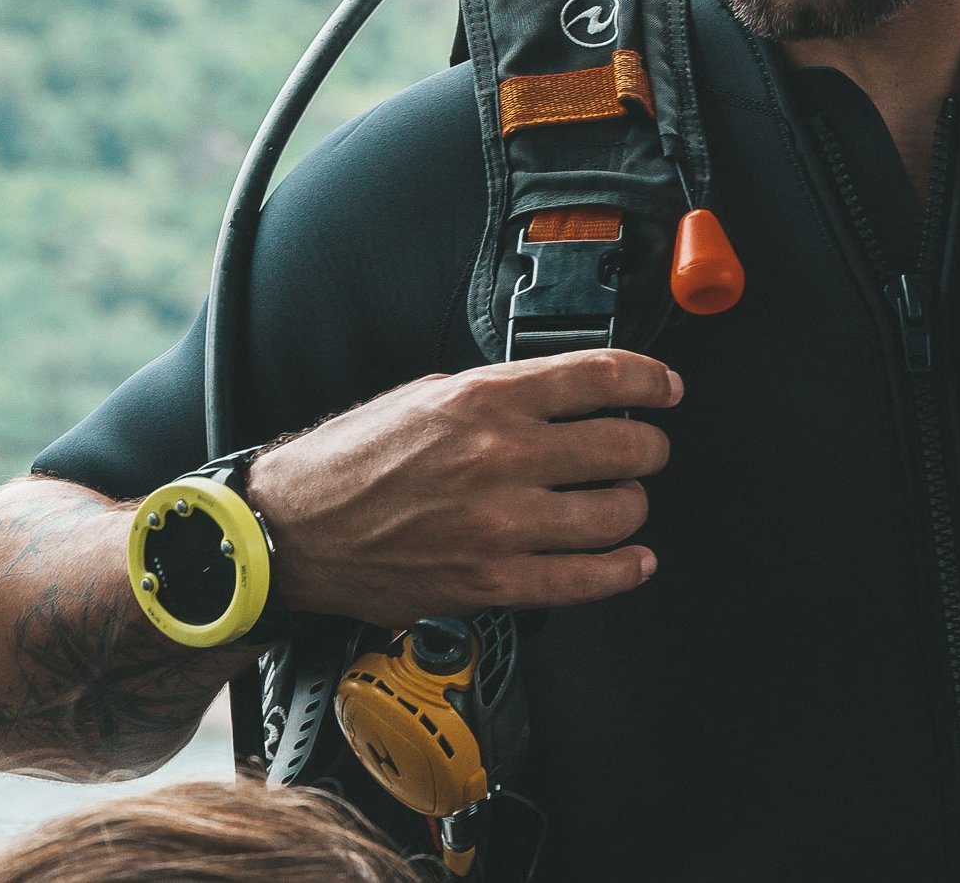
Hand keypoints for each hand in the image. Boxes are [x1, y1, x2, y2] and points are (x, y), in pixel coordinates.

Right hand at [247, 349, 681, 622]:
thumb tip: (571, 397)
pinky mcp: (491, 581)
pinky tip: (632, 560)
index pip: (601, 378)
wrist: (293, 529)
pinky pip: (585, 579)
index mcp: (486, 398)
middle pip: (624, 446)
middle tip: (647, 448)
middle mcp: (501, 456)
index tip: (666, 388)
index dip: (650, 380)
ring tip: (626, 501)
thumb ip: (505, 394)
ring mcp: (500, 523)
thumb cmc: (354, 459)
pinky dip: (622, 569)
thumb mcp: (431, 393)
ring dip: (635, 505)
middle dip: (651, 446)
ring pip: (616, 513)